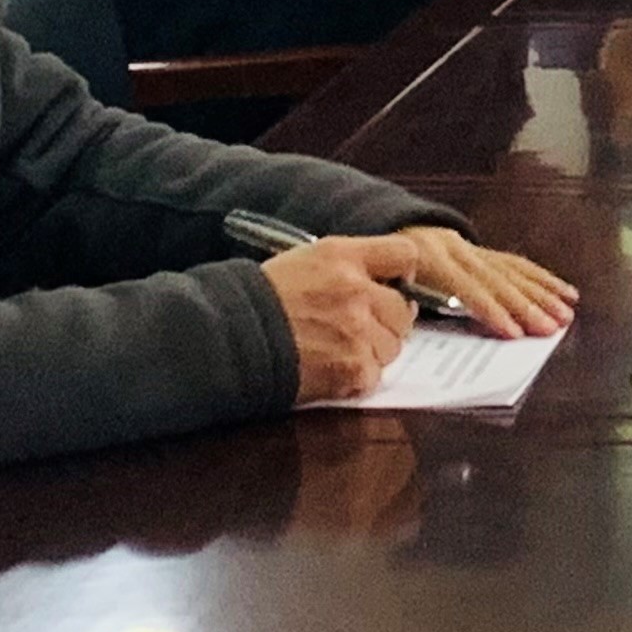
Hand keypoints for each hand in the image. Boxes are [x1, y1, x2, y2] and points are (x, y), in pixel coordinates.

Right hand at [260, 241, 413, 403]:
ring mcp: (357, 331)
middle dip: (389, 319)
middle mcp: (356, 291)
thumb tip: (383, 279)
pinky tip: (332, 368)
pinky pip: (375, 374)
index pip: (404, 255)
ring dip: (374, 349)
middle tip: (367, 326)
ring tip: (341, 348)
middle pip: (404, 308)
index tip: (395, 284)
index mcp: (343, 257)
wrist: (227, 339)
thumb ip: (347, 266)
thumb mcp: (302, 262)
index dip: (403, 273)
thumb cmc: (258, 301)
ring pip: (393, 345)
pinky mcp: (352, 368)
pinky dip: (357, 376)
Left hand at [355, 225, 577, 337]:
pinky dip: (542, 279)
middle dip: (526, 305)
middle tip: (550, 327)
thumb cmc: (376, 274)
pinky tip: (563, 291)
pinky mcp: (482, 250)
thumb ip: (404, 308)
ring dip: (542, 294)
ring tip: (565, 314)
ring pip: (512, 271)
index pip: (466, 287)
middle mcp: (455, 249)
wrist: (380, 230)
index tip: (512, 332)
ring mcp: (472, 247)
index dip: (490, 310)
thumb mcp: (380, 288)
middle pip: (496, 279)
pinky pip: (517, 264)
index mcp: (426, 258)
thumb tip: (431, 335)